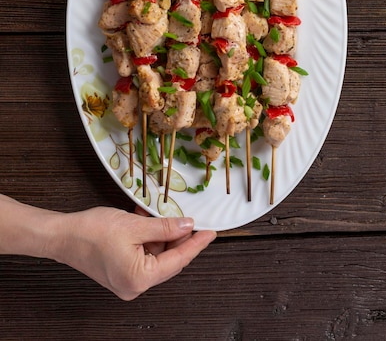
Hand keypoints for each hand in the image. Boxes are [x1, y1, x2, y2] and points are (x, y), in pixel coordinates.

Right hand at [53, 206, 215, 299]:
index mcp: (140, 279)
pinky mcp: (121, 272)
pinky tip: (148, 219)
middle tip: (189, 217)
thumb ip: (165, 227)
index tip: (211, 232)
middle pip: (168, 259)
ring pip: (156, 255)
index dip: (196, 244)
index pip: (178, 260)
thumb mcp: (135, 225)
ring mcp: (127, 281)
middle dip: (178, 237)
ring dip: (161, 233)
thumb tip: (188, 225)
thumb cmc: (92, 231)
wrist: (62, 235)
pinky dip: (148, 237)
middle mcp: (135, 286)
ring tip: (162, 213)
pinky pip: (144, 254)